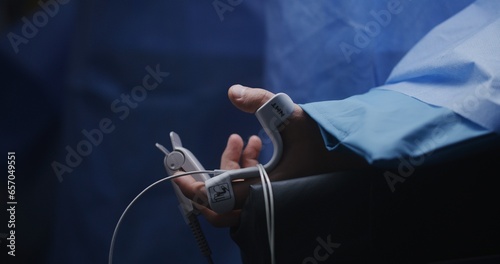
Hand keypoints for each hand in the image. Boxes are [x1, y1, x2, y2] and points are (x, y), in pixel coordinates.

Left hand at [173, 85, 367, 226]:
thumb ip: (262, 99)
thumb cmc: (324, 137)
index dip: (193, 188)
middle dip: (209, 180)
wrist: (351, 152)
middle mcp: (266, 202)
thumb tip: (232, 91)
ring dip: (231, 168)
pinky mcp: (275, 195)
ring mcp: (270, 201)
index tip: (176, 175)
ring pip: (236, 197)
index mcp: (266, 189)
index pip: (218, 198)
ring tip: (242, 139)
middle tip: (205, 157)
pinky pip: (250, 190)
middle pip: (222, 207)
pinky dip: (245, 169)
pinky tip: (253, 145)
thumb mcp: (293, 115)